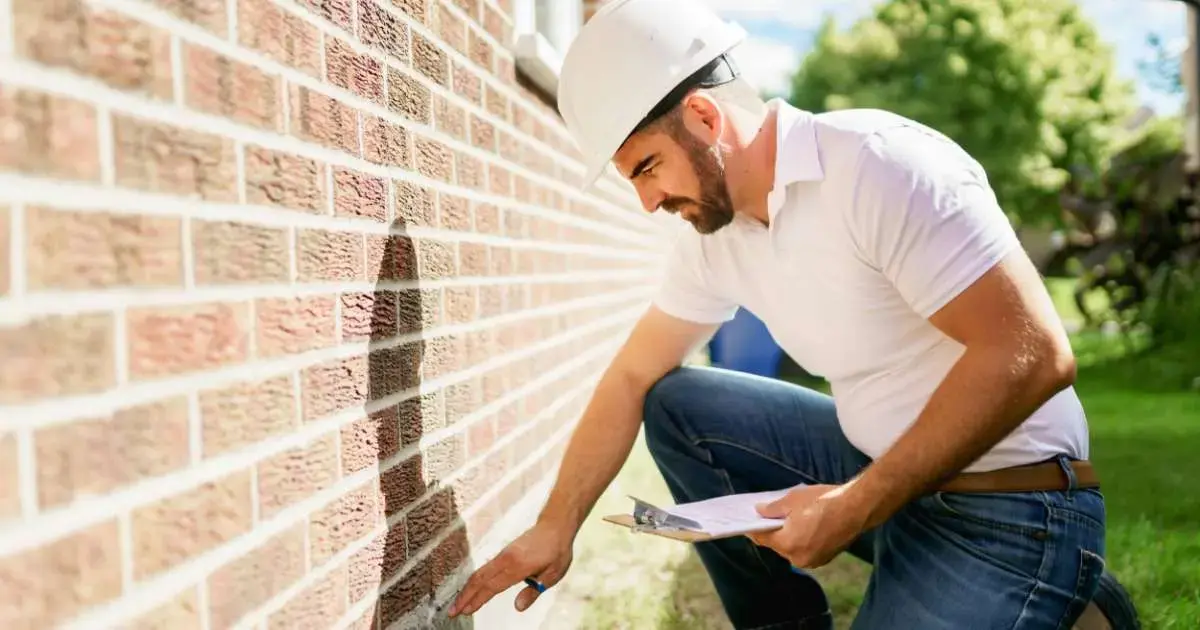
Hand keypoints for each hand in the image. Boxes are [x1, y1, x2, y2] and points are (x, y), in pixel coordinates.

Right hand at [447, 520, 573, 617]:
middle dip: (464, 596)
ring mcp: (503, 554)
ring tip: (458, 604)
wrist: (554, 525)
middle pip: (479, 579)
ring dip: (466, 589)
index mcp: (518, 566)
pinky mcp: (503, 553)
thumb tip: (517, 608)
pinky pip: (484, 568)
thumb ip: (534, 592)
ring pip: (479, 573)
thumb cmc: (556, 551)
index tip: (465, 612)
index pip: (492, 587)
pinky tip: (471, 589)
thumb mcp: (552, 575)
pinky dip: (474, 580)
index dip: (477, 600)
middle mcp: (506, 559)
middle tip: (452, 611)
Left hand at [747, 483, 871, 569]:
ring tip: (785, 519)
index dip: (753, 528)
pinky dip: (801, 539)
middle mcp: (798, 558)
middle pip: (777, 545)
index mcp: (788, 544)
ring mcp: (813, 561)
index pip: (762, 538)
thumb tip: (759, 511)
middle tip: (766, 517)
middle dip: (772, 531)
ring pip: (792, 548)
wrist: (857, 508)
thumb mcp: (792, 500)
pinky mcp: (825, 558)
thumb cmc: (824, 501)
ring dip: (787, 536)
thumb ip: (772, 509)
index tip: (746, 522)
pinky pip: (805, 549)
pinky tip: (802, 525)